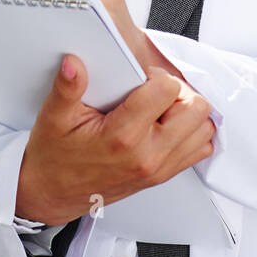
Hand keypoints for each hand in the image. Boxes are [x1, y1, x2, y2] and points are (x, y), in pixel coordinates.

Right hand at [14, 54, 216, 225]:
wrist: (53, 193)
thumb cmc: (55, 156)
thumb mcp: (53, 116)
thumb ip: (67, 87)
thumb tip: (73, 63)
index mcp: (123, 136)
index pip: (167, 91)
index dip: (156, 75)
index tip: (141, 77)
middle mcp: (147, 154)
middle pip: (195, 108)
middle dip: (178, 91)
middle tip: (155, 89)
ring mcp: (158, 168)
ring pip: (203, 129)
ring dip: (188, 111)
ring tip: (163, 106)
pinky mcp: (162, 176)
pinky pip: (199, 150)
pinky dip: (192, 132)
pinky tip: (169, 124)